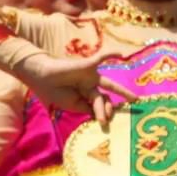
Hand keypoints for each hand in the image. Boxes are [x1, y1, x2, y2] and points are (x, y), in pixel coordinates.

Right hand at [18, 52, 136, 126]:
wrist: (41, 77)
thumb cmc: (55, 92)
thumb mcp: (73, 105)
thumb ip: (88, 108)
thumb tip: (103, 115)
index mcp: (85, 97)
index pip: (99, 106)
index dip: (103, 113)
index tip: (103, 122)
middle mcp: (90, 86)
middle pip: (106, 98)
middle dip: (112, 108)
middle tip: (123, 114)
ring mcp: (90, 76)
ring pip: (109, 85)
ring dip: (122, 91)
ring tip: (134, 99)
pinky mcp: (88, 65)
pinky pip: (102, 57)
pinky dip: (111, 54)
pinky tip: (122, 53)